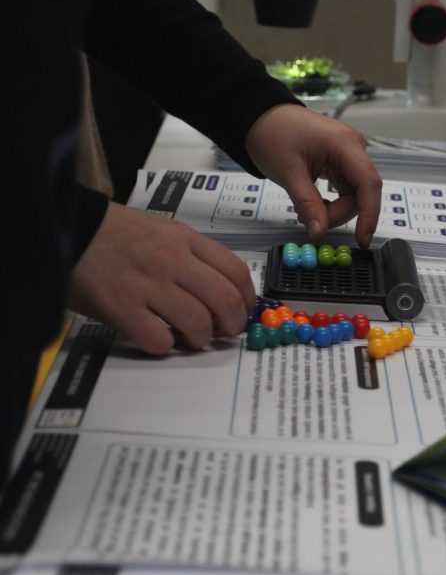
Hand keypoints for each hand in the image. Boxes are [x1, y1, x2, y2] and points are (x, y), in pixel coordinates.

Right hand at [69, 202, 255, 353]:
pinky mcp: (120, 307)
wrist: (69, 227)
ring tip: (188, 338)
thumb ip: (191, 255)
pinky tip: (155, 337)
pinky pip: (158, 340)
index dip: (247, 298)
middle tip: (222, 333)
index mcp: (184, 239)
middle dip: (232, 325)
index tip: (242, 311)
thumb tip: (220, 290)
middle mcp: (172, 260)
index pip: (236, 271)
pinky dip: (163, 347)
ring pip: (197, 323)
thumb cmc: (114, 232)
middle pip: (225, 300)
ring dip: (199, 339)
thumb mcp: (162, 230)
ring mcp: (147, 284)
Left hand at [245, 104, 381, 246]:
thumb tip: (320, 233)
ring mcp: (348, 154)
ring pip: (353, 194)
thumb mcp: (289, 173)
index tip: (362, 240)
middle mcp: (354, 147)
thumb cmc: (273, 136)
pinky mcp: (341, 161)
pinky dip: (331, 202)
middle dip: (338, 213)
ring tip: (305, 210)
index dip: (369, 215)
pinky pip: (344, 189)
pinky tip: (312, 203)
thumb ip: (308, 204)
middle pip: (361, 192)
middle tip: (310, 221)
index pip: (369, 184)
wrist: (261, 118)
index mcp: (346, 144)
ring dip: (333, 210)